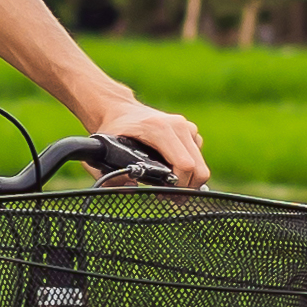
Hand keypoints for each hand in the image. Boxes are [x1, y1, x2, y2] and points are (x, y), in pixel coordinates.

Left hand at [80, 91, 208, 187]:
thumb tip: (131, 186)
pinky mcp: (190, 130)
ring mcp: (186, 126)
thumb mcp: (104, 154)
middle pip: (199, 168)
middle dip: (186, 188)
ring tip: (169, 185)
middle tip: (169, 197)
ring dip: (188, 180)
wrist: (119, 110)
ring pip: (201, 165)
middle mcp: (177, 125)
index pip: (185, 165)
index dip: (179, 186)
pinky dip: (189, 169)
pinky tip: (171, 170)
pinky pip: (198, 157)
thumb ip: (112, 176)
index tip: (165, 195)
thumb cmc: (112, 132)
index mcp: (158, 129)